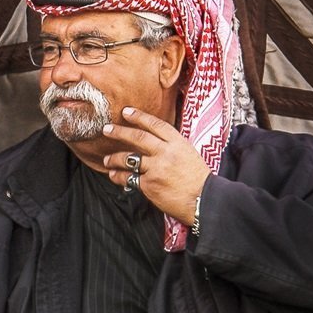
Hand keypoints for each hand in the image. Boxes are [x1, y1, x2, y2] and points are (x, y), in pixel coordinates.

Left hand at [100, 107, 207, 226]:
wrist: (206, 201)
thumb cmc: (199, 179)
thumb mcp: (189, 154)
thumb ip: (172, 146)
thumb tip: (154, 140)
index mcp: (178, 143)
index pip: (155, 125)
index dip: (139, 116)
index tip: (126, 112)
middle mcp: (166, 153)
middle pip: (138, 137)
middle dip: (119, 132)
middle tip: (106, 129)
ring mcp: (157, 169)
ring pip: (128, 158)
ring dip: (114, 158)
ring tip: (106, 160)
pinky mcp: (150, 185)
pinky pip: (128, 178)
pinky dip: (118, 176)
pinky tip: (114, 175)